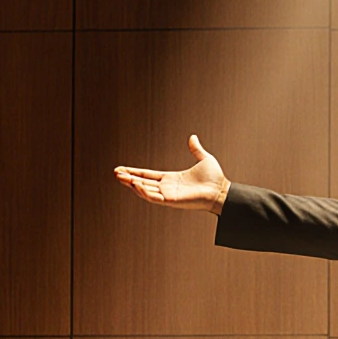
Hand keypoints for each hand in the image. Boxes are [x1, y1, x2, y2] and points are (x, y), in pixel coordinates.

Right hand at [114, 135, 230, 214]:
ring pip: (145, 190)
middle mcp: (167, 187)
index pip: (149, 175)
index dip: (135, 172)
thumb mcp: (204, 159)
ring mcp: (169, 195)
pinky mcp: (172, 201)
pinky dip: (143, 191)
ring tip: (120, 177)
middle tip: (115, 173)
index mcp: (172, 179)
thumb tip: (193, 137)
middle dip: (128, 178)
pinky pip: (154, 197)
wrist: (222, 190)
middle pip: (142, 182)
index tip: (122, 169)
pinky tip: (135, 184)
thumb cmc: (215, 178)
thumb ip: (195, 149)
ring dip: (132, 184)